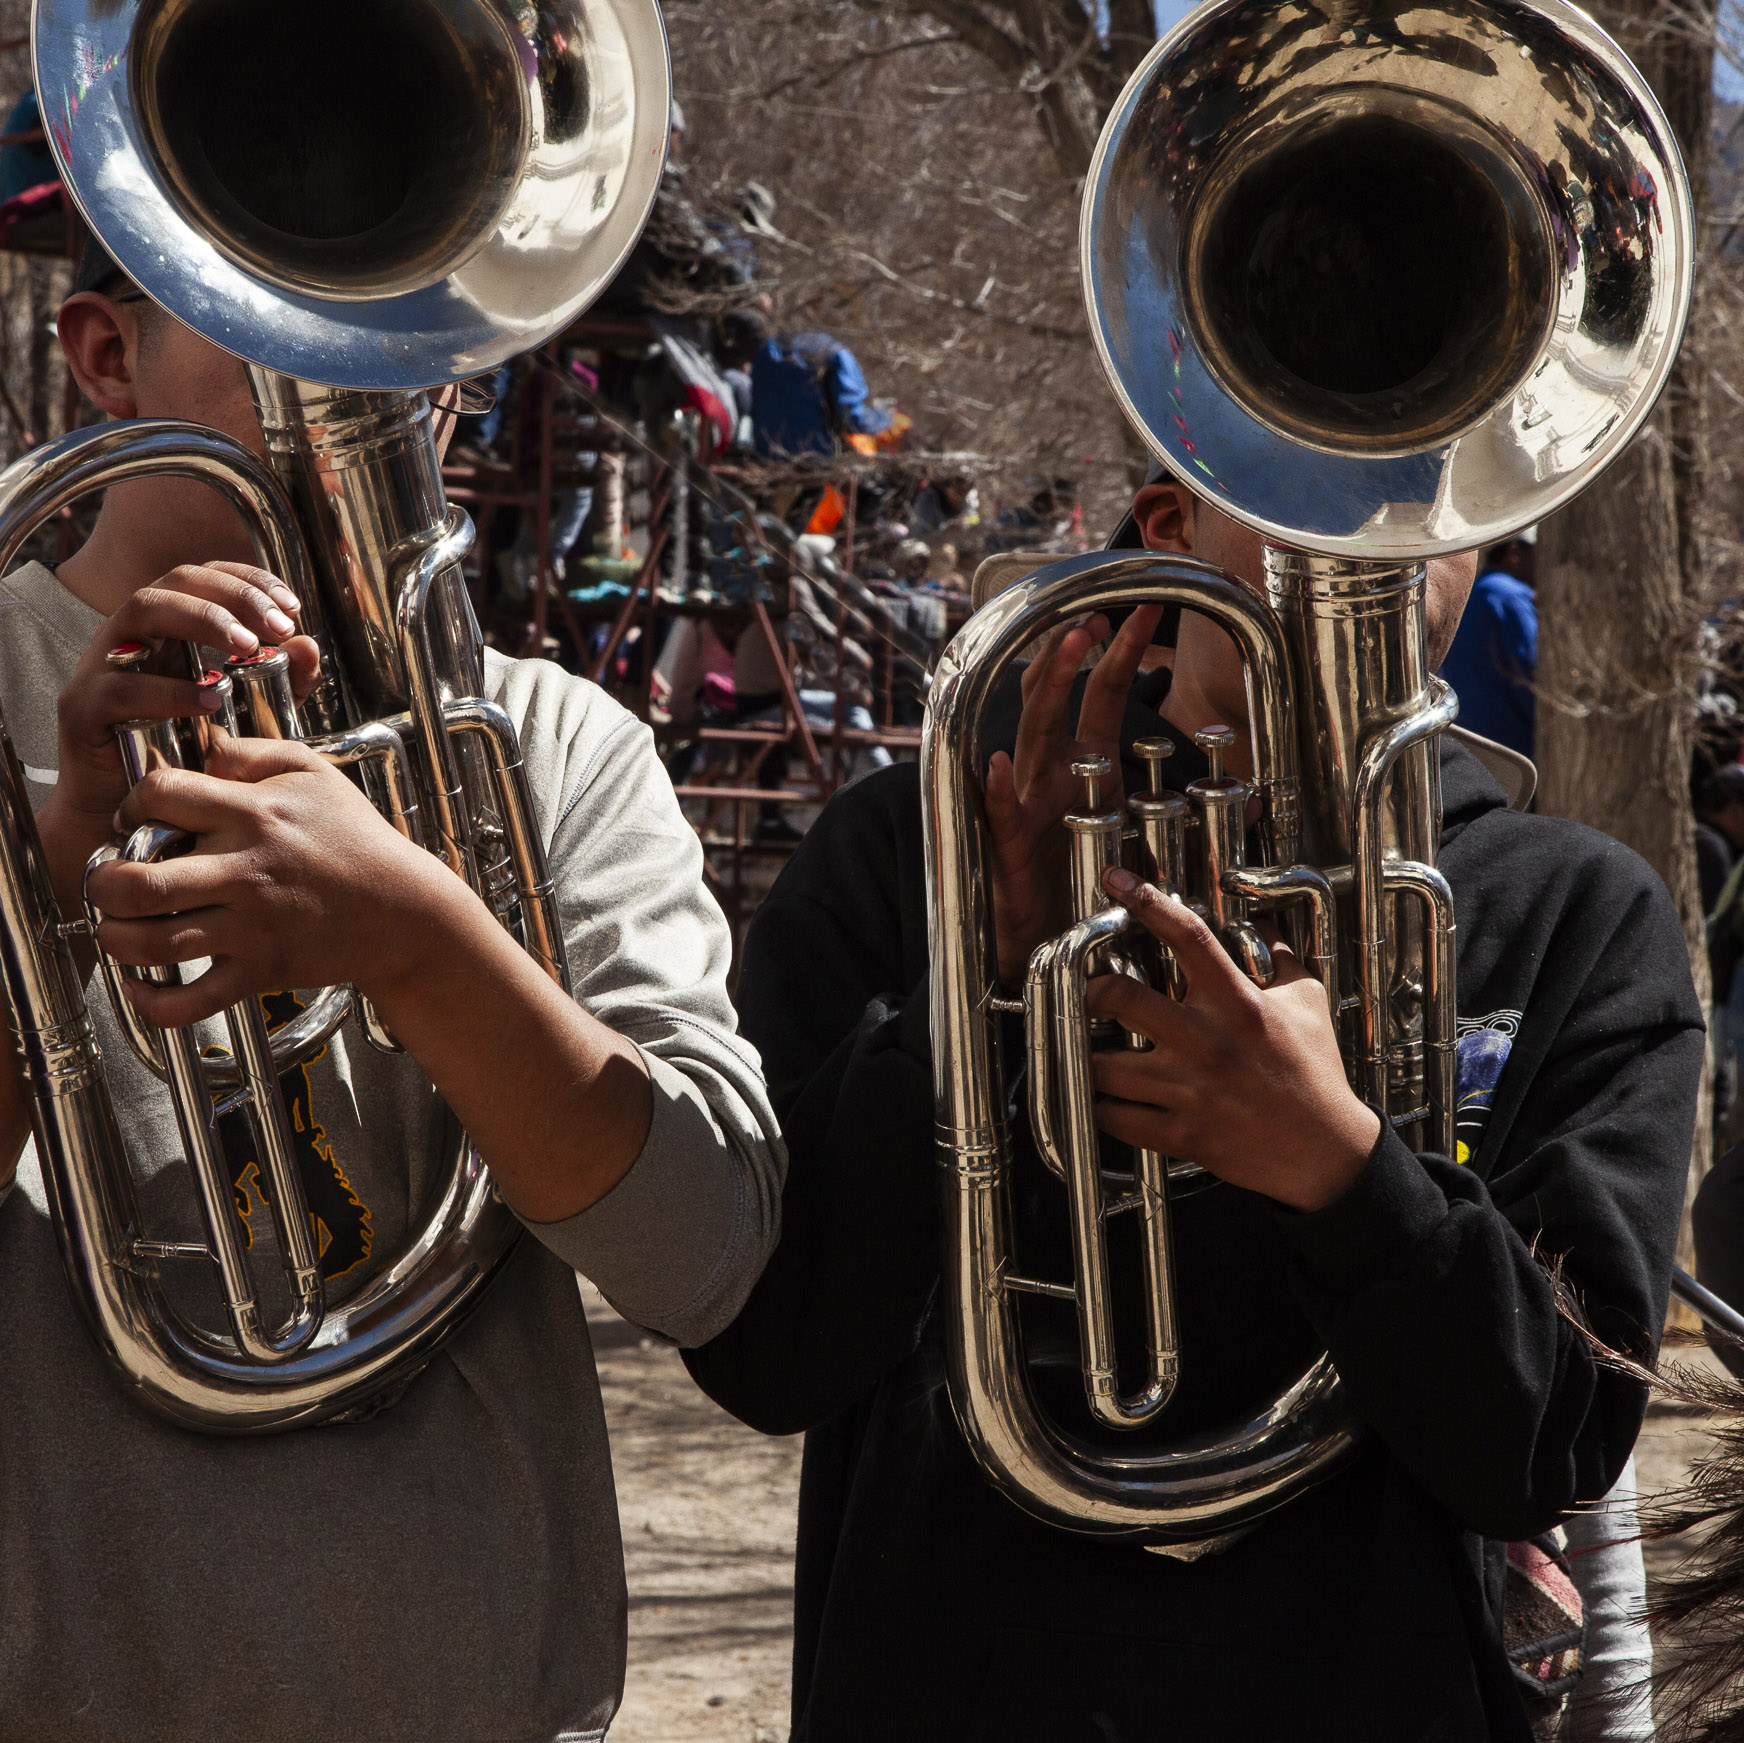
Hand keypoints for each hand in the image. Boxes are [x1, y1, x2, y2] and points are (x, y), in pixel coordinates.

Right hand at [40, 562, 318, 908]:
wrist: (139, 818)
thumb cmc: (189, 758)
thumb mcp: (248, 714)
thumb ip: (281, 681)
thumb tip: (308, 646)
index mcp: (169, 628)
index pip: (204, 577)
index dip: (248, 581)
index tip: (292, 606)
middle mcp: (135, 636)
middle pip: (175, 581)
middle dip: (233, 595)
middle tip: (277, 625)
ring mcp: (103, 665)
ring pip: (141, 611)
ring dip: (201, 620)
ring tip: (248, 646)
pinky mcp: (83, 708)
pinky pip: (120, 686)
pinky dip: (169, 690)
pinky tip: (210, 700)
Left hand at [85, 732, 440, 1027]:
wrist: (406, 911)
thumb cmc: (359, 841)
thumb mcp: (315, 774)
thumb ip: (252, 754)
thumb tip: (200, 750)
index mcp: (254, 816)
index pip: (159, 796)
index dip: (130, 803)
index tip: (133, 818)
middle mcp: (246, 871)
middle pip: (139, 881)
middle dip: (102, 883)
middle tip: (105, 881)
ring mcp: (252, 927)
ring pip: (152, 943)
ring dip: (115, 938)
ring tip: (116, 928)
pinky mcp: (261, 971)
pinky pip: (191, 1001)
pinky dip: (152, 1001)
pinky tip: (140, 985)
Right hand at [984, 604, 1161, 984]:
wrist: (1043, 940)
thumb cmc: (1088, 883)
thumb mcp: (1150, 841)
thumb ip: (1197, 815)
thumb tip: (1256, 798)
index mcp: (1083, 765)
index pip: (1098, 695)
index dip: (1118, 653)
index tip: (1143, 613)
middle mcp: (1051, 772)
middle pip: (1057, 698)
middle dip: (1075, 654)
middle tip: (1097, 615)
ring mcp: (1026, 802)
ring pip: (1030, 734)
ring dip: (1045, 690)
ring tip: (1064, 649)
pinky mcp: (1008, 842)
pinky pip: (1001, 810)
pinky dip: (1001, 787)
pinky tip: (1002, 763)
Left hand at [1084, 867, 1380, 1211]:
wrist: (1325, 1150)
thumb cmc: (1316, 1072)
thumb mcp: (1308, 1003)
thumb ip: (1281, 960)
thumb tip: (1264, 926)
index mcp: (1237, 1003)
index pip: (1187, 936)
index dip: (1146, 900)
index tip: (1115, 879)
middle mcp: (1207, 1042)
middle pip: (1121, 998)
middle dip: (1093, 991)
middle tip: (1093, 993)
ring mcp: (1190, 1090)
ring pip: (1105, 1065)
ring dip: (1091, 1057)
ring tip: (1096, 1051)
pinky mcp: (1182, 1134)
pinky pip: (1116, 1118)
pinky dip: (1103, 1108)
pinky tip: (1109, 1099)